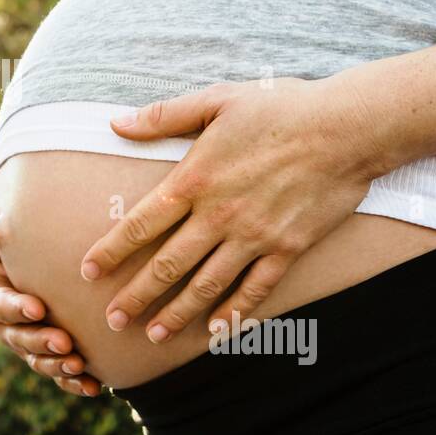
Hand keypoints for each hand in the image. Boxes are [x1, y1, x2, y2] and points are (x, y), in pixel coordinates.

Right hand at [0, 206, 100, 396]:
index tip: (37, 307)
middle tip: (64, 342)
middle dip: (41, 343)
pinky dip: (75, 384)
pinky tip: (94, 386)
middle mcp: (8, 329)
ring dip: (58, 366)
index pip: (0, 307)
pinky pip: (60, 378)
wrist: (40, 275)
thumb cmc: (16, 254)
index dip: (16, 309)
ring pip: (40, 362)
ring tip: (78, 364)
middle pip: (21, 340)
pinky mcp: (51, 360)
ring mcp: (29, 348)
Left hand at [80, 76, 387, 342]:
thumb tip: (116, 123)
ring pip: (206, 285)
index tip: (87, 273)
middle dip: (135, 296)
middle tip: (111, 320)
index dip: (110, 252)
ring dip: (177, 313)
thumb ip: (163, 116)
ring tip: (154, 335)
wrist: (348, 127)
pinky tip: (215, 331)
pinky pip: (254, 290)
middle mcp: (219, 215)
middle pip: (166, 265)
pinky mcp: (287, 249)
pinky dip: (233, 314)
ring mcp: (254, 236)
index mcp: (194, 179)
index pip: (139, 224)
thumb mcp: (216, 99)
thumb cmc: (280, 107)